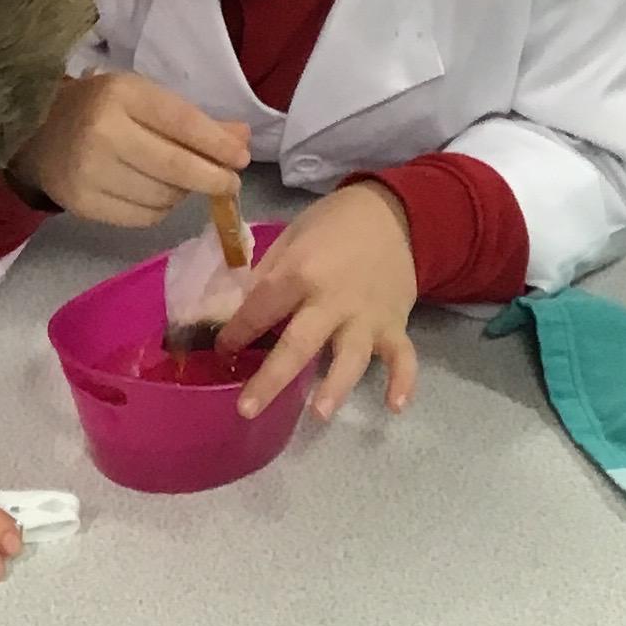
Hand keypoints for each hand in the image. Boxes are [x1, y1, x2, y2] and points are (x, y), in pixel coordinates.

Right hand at [12, 72, 250, 225]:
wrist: (37, 133)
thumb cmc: (100, 110)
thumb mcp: (143, 99)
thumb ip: (192, 119)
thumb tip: (240, 140)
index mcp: (121, 95)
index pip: (182, 123)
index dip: (218, 145)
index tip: (241, 158)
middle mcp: (103, 133)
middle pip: (176, 168)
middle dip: (213, 178)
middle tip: (229, 183)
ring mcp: (90, 172)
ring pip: (163, 197)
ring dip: (184, 194)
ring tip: (181, 181)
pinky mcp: (83, 204)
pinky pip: (143, 217)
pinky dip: (160, 209)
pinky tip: (156, 194)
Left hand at [218, 183, 420, 424]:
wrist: (392, 212)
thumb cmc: (332, 225)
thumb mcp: (290, 237)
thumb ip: (267, 276)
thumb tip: (239, 312)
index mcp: (301, 272)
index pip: (260, 310)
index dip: (237, 333)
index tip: (222, 350)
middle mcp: (334, 299)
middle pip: (299, 344)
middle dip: (271, 378)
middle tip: (246, 410)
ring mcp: (368, 315)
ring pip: (351, 357)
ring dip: (336, 385)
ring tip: (319, 413)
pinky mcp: (396, 324)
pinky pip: (403, 356)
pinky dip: (403, 381)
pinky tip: (394, 406)